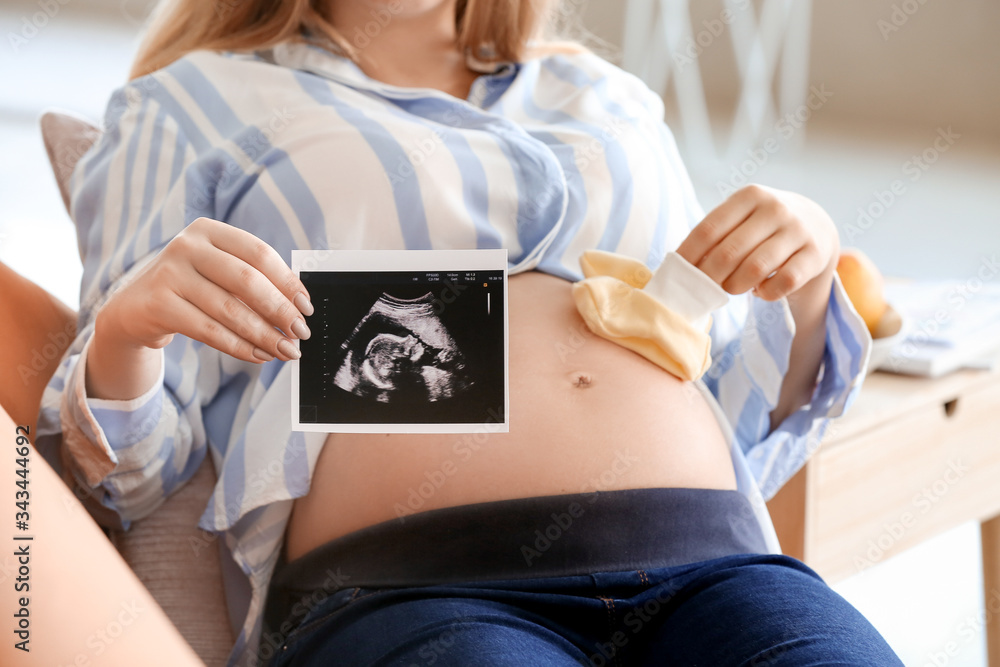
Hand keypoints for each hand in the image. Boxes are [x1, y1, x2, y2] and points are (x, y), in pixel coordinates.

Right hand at [95, 217, 312, 363]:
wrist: (134, 308)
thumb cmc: (190, 288)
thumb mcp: (218, 273)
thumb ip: (253, 280)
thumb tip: (298, 308)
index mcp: (209, 231)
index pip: (259, 254)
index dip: (287, 282)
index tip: (306, 307)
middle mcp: (187, 246)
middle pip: (247, 281)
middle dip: (280, 311)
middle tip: (300, 333)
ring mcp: (169, 273)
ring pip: (230, 310)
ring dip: (264, 335)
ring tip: (286, 351)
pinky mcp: (158, 303)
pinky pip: (209, 331)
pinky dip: (239, 346)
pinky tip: (259, 355)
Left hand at [676, 185, 839, 301]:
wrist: (816, 225)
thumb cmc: (763, 226)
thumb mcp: (742, 218)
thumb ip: (716, 235)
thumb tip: (680, 267)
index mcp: (749, 196)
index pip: (708, 230)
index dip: (688, 256)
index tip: (677, 274)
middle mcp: (776, 208)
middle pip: (728, 253)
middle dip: (710, 277)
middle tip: (704, 287)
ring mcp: (798, 231)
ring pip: (754, 269)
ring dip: (735, 286)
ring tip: (732, 288)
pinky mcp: (815, 255)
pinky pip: (783, 283)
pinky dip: (766, 293)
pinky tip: (760, 290)